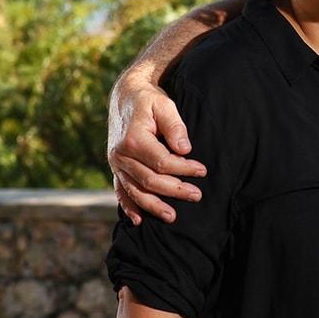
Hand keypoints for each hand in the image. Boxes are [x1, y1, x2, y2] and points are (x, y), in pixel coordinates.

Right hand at [108, 75, 204, 224]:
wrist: (125, 97)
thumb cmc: (149, 101)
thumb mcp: (164, 105)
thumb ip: (175, 126)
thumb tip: (185, 148)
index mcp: (133, 140)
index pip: (162, 162)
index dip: (184, 168)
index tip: (202, 171)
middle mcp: (121, 155)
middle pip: (150, 180)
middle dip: (175, 190)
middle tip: (197, 196)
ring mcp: (116, 163)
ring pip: (135, 190)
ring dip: (153, 206)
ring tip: (172, 217)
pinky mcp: (115, 168)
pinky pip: (120, 190)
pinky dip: (129, 206)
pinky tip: (139, 220)